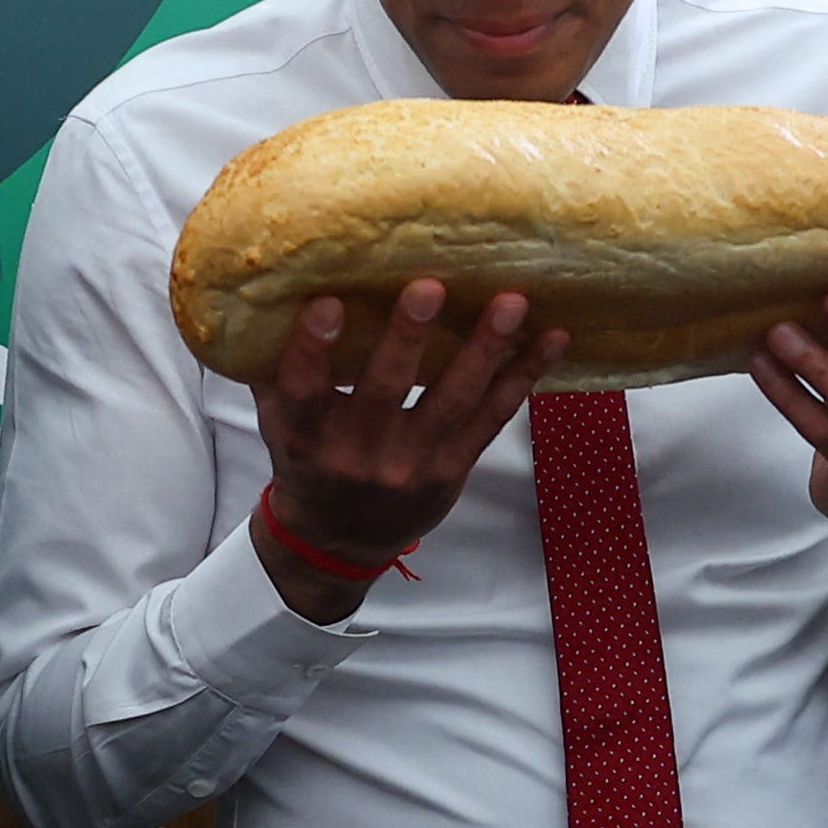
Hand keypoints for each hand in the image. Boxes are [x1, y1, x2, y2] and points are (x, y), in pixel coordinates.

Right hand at [251, 279, 563, 625]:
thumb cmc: (307, 460)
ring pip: (452, 401)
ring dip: (485, 348)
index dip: (312, 349)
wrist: (338, 542)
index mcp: (305, 437)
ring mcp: (412, 464)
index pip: (304, 391)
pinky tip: (551, 337)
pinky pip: (493, 418)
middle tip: (429, 287)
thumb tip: (280, 285)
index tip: (326, 304)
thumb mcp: (277, 423)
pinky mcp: (454, 468)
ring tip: (510, 302)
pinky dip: (523, 376)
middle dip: (409, 338)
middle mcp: (358, 453)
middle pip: (385, 390)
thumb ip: (276, 366)